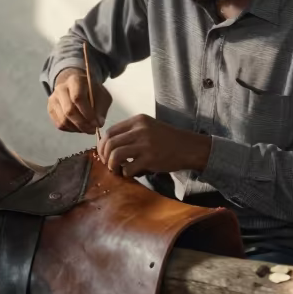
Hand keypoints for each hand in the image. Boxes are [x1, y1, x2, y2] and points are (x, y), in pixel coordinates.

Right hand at [47, 68, 111, 133]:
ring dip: (77, 128)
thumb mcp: (102, 96)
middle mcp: (61, 88)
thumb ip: (101, 109)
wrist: (77, 87)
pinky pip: (60, 124)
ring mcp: (53, 99)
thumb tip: (98, 123)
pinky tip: (79, 127)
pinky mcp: (51, 109)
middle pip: (69, 110)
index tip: (96, 123)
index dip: (87, 113)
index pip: (78, 98)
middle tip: (93, 130)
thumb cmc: (92, 92)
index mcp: (75, 80)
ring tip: (87, 129)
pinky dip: (71, 129)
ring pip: (63, 120)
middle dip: (82, 123)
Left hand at [96, 114, 211, 177]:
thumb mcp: (148, 127)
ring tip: (117, 170)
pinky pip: (128, 168)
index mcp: (138, 120)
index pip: (110, 131)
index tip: (104, 154)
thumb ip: (130, 133)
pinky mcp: (150, 159)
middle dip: (104, 156)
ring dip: (112, 165)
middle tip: (108, 164)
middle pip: (110, 143)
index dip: (102, 145)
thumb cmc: (167, 140)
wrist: (189, 148)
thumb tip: (108, 146)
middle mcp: (140, 130)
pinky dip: (125, 173)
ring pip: (115, 155)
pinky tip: (131, 173)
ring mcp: (145, 144)